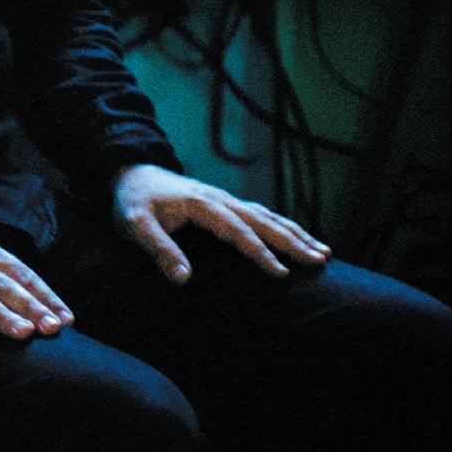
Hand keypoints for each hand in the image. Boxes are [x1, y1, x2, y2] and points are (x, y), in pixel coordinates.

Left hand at [112, 163, 330, 283]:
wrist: (128, 172)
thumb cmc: (131, 201)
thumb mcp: (135, 224)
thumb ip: (159, 249)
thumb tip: (184, 279)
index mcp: (201, 203)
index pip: (237, 231)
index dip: (259, 252)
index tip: (282, 273)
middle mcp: (218, 198)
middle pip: (261, 220)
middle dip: (292, 240)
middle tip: (321, 259)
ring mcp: (222, 198)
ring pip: (265, 215)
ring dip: (294, 232)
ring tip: (323, 251)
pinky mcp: (222, 202)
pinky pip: (257, 214)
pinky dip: (280, 225)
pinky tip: (296, 236)